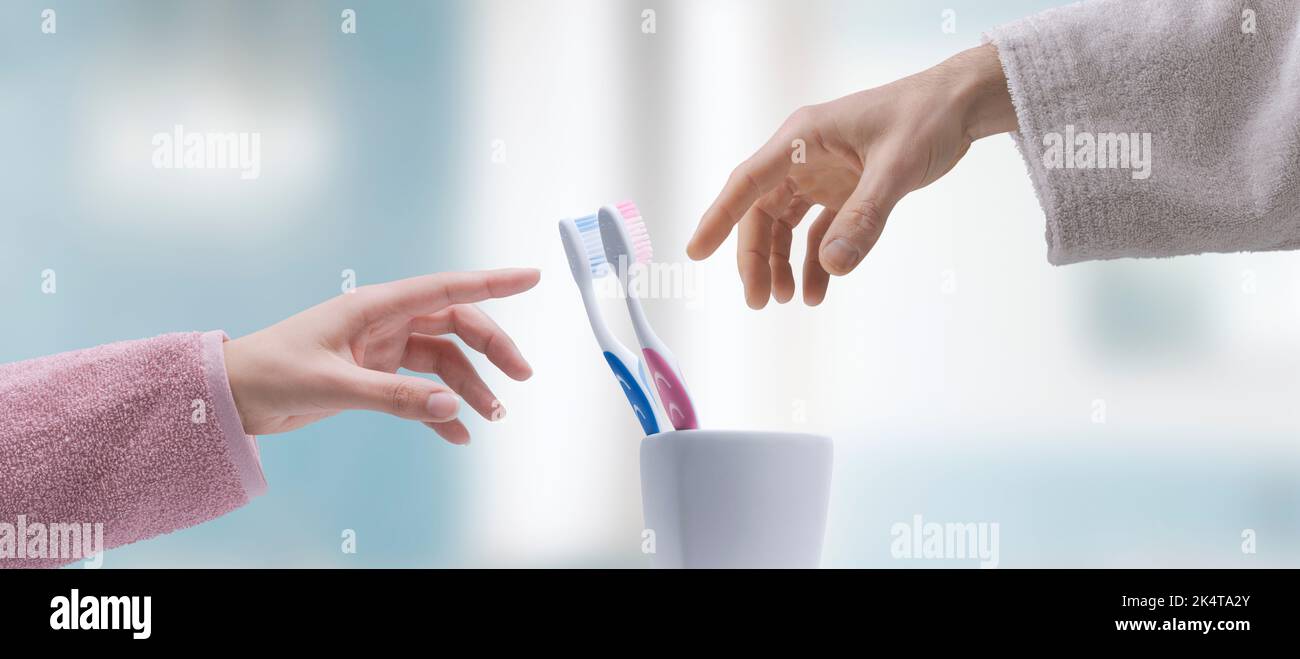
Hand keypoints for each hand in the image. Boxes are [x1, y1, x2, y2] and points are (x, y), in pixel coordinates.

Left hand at [222, 269, 539, 444]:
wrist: (232, 396)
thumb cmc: (270, 373)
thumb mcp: (333, 386)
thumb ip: (394, 398)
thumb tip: (453, 406)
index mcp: (375, 307)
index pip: (447, 288)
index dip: (493, 282)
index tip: (531, 277)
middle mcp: (384, 323)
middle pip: (455, 325)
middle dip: (492, 348)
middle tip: (520, 377)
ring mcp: (381, 349)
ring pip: (443, 361)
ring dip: (470, 386)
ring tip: (492, 416)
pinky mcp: (373, 377)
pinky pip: (420, 391)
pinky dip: (441, 410)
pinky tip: (458, 435)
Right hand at [686, 44, 1015, 307]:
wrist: (960, 105)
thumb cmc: (926, 118)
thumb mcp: (896, 168)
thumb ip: (864, 217)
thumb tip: (833, 267)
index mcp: (802, 138)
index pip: (748, 182)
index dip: (718, 217)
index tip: (695, 252)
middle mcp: (804, 156)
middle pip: (762, 213)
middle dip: (756, 258)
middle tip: (759, 301)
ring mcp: (822, 174)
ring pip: (785, 225)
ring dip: (782, 263)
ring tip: (789, 299)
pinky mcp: (843, 188)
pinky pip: (817, 231)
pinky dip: (815, 260)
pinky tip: (818, 289)